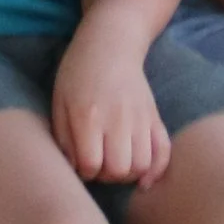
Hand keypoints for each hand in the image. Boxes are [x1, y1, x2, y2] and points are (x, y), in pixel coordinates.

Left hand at [53, 26, 171, 187]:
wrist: (111, 44)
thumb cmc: (78, 74)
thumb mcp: (59, 102)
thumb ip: (63, 138)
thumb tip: (75, 170)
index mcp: (88, 116)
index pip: (91, 164)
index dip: (83, 171)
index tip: (80, 161)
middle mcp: (117, 119)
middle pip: (119, 170)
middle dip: (106, 176)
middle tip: (98, 163)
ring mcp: (140, 118)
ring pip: (142, 165)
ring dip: (128, 174)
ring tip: (116, 164)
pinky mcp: (155, 117)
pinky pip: (164, 151)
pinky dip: (156, 170)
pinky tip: (143, 179)